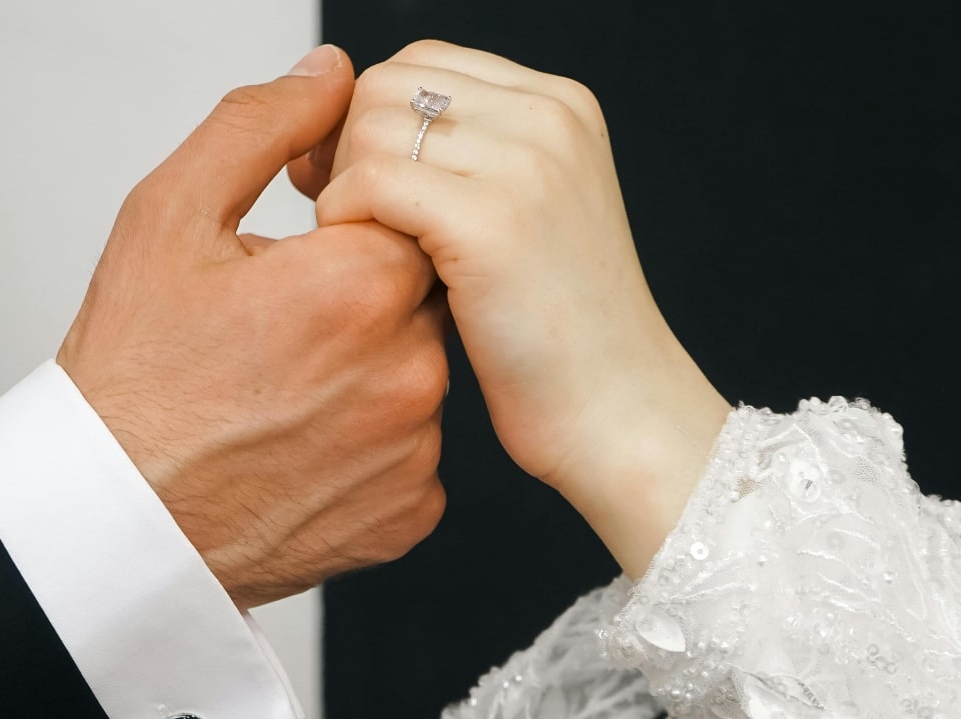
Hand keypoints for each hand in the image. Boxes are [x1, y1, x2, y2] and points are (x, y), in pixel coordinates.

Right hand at [58, 45, 447, 607]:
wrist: (114, 516)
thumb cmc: (132, 374)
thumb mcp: (169, 219)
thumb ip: (260, 128)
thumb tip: (329, 76)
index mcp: (360, 284)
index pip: (407, 214)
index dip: (348, 232)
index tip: (296, 267)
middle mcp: (407, 369)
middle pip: (418, 297)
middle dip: (358, 305)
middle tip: (278, 339)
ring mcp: (413, 450)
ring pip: (417, 377)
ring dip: (367, 377)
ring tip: (284, 398)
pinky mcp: (409, 513)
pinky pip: (414, 456)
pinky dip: (370, 450)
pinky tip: (304, 449)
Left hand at [302, 41, 729, 576]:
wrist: (618, 414)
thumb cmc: (559, 336)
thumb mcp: (525, 217)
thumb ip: (464, 162)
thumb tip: (352, 130)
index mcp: (559, 107)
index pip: (421, 62)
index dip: (367, 116)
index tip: (349, 179)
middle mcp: (547, 119)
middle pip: (387, 85)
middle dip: (345, 148)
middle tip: (343, 217)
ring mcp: (525, 165)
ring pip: (372, 129)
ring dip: (343, 189)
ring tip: (363, 251)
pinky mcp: (491, 223)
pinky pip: (371, 184)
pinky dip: (344, 221)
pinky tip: (363, 268)